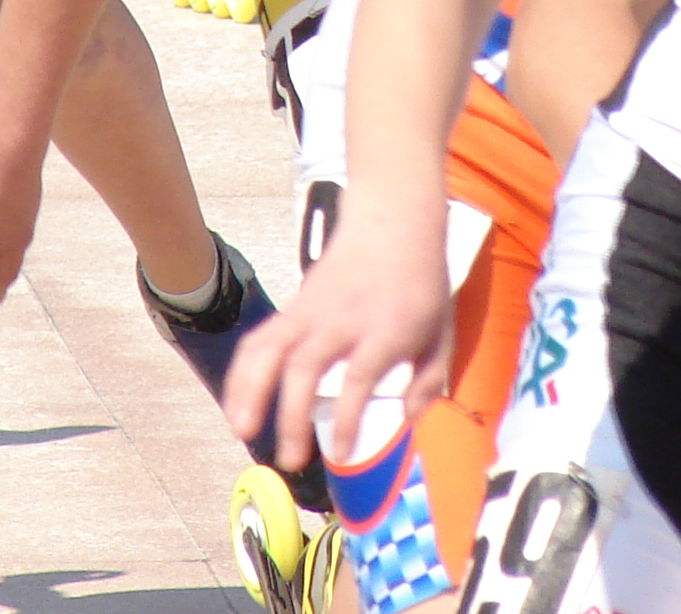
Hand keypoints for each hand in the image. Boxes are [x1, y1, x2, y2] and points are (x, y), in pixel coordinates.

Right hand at [223, 206, 454, 472]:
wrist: (394, 221)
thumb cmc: (421, 282)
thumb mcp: (442, 331)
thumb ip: (428, 380)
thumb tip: (405, 420)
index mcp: (386, 330)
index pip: (358, 377)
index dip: (346, 418)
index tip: (338, 452)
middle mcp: (343, 320)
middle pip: (306, 367)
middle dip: (291, 416)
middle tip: (289, 460)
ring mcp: (312, 310)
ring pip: (270, 349)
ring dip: (251, 390)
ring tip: (242, 430)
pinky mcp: (294, 306)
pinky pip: (260, 339)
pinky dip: (243, 372)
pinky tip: (237, 405)